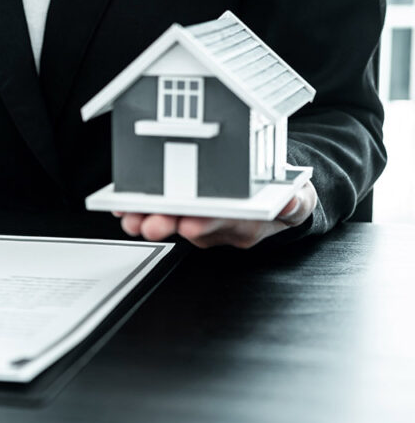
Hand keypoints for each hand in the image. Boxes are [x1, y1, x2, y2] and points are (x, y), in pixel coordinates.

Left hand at [115, 181, 317, 248]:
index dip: (206, 225)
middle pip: (193, 228)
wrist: (276, 196)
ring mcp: (203, 225)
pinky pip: (162, 215)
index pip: (227, 225)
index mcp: (249, 222)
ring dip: (149, 219)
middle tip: (148, 223)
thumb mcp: (298, 196)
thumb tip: (292, 202)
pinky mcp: (187, 216)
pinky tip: (123, 208)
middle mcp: (222, 228)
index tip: (189, 225)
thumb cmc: (282, 194)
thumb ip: (296, 200)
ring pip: (173, 224)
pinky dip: (141, 209)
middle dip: (169, 224)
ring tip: (130, 217)